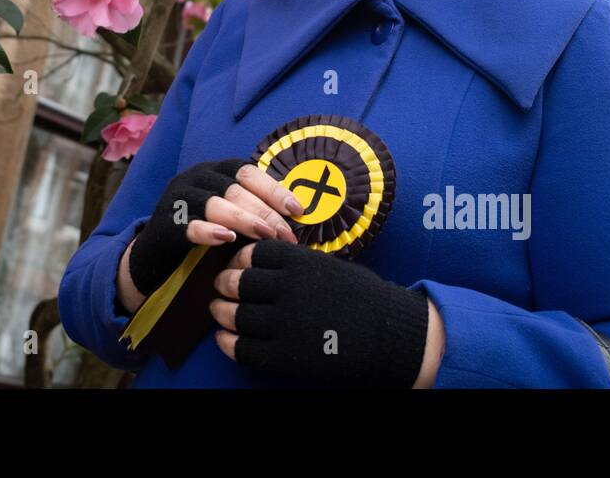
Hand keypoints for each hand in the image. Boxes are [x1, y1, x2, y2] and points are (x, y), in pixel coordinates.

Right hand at [126, 159, 302, 299]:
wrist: (156, 256)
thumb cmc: (203, 233)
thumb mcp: (229, 214)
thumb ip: (253, 208)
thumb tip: (295, 214)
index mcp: (213, 170)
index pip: (246, 171)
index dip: (273, 188)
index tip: (297, 210)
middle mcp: (194, 178)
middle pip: (235, 188)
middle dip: (265, 211)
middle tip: (286, 234)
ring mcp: (177, 199)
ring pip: (215, 203)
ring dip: (245, 219)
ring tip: (266, 236)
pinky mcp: (165, 224)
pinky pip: (189, 224)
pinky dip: (209, 230)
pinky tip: (227, 238)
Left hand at [210, 240, 429, 387]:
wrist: (391, 335)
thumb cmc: (362, 297)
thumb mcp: (328, 266)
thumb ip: (295, 263)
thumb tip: (257, 261)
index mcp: (300, 263)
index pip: (252, 254)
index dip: (238, 259)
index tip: (236, 264)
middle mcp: (288, 289)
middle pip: (237, 283)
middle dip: (224, 284)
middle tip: (220, 287)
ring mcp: (286, 323)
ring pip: (236, 315)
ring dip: (221, 312)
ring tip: (219, 310)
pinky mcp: (286, 356)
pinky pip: (244, 348)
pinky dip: (229, 342)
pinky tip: (225, 337)